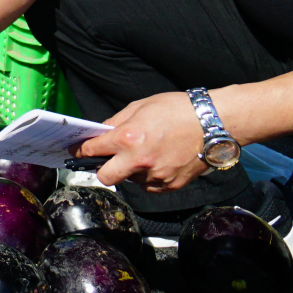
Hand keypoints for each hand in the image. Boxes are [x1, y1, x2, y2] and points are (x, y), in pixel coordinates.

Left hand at [74, 90, 212, 192]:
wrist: (214, 123)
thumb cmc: (178, 109)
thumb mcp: (141, 106)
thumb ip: (117, 122)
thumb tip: (102, 133)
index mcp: (128, 139)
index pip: (93, 151)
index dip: (82, 150)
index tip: (78, 151)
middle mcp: (139, 161)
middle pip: (105, 177)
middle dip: (103, 168)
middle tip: (109, 158)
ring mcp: (155, 176)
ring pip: (130, 181)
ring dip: (131, 170)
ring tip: (147, 153)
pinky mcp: (170, 186)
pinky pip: (149, 186)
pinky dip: (149, 177)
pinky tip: (159, 161)